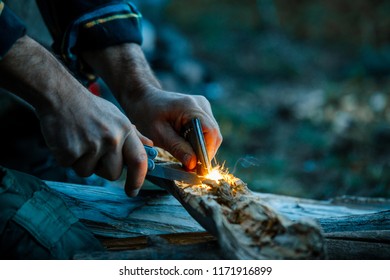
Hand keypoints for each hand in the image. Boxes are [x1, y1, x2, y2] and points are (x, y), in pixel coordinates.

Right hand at [38, 92, 151, 195]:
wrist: (60, 95)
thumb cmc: (91, 108)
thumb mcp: (117, 116)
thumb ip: (134, 134)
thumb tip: (150, 148)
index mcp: (125, 130)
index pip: (139, 161)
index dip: (138, 180)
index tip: (133, 191)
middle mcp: (112, 138)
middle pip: (113, 174)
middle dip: (103, 169)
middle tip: (93, 151)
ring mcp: (92, 145)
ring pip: (89, 172)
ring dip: (82, 162)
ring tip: (79, 141)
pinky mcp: (71, 150)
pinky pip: (71, 166)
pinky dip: (67, 157)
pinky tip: (67, 140)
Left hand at [82, 43, 221, 170]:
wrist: (143, 98)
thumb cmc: (146, 114)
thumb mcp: (158, 133)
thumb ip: (177, 148)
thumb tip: (193, 164)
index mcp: (190, 107)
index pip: (210, 132)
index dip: (206, 152)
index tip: (197, 168)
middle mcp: (201, 105)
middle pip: (214, 135)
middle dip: (204, 153)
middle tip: (191, 168)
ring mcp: (203, 107)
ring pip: (212, 135)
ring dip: (202, 149)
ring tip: (188, 159)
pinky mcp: (201, 112)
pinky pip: (207, 131)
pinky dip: (200, 143)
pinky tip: (187, 148)